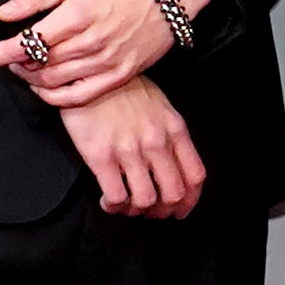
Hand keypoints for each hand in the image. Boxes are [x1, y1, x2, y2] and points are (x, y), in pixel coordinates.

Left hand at [0, 0, 210, 108]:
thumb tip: (3, 14)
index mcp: (74, 16)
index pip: (24, 43)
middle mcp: (88, 43)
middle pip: (35, 66)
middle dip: (13, 64)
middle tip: (8, 56)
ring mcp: (103, 64)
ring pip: (52, 83)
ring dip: (30, 79)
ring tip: (26, 67)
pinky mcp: (117, 77)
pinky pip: (77, 97)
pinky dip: (54, 98)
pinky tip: (45, 88)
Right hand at [60, 78, 207, 218]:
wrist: (89, 72)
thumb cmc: (122, 88)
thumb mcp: (159, 106)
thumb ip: (170, 135)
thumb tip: (173, 167)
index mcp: (174, 129)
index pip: (195, 176)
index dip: (190, 201)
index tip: (179, 210)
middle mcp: (156, 141)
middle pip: (173, 194)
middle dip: (163, 211)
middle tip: (150, 211)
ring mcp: (129, 149)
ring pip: (146, 201)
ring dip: (136, 211)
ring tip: (126, 205)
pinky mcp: (101, 156)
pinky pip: (116, 196)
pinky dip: (114, 206)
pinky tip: (108, 200)